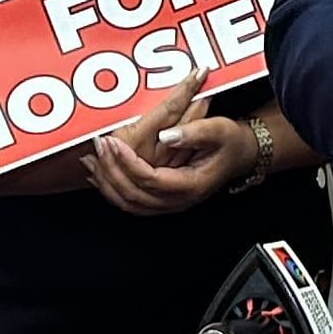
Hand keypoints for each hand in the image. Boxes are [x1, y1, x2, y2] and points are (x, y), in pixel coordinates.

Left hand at [88, 81, 255, 216]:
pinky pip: (130, 202)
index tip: (113, 141)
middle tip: (99, 145)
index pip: (150, 179)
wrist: (239, 154)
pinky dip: (111, 190)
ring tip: (92, 159)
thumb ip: (194, 132)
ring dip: (107, 182)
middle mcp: (179, 200)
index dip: (128, 161)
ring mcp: (170, 204)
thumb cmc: (230, 141)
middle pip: (134, 195)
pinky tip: (99, 174)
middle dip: (112, 170)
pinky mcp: (162, 200)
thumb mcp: (220, 129)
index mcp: (191, 184)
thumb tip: (166, 135)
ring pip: (129, 203)